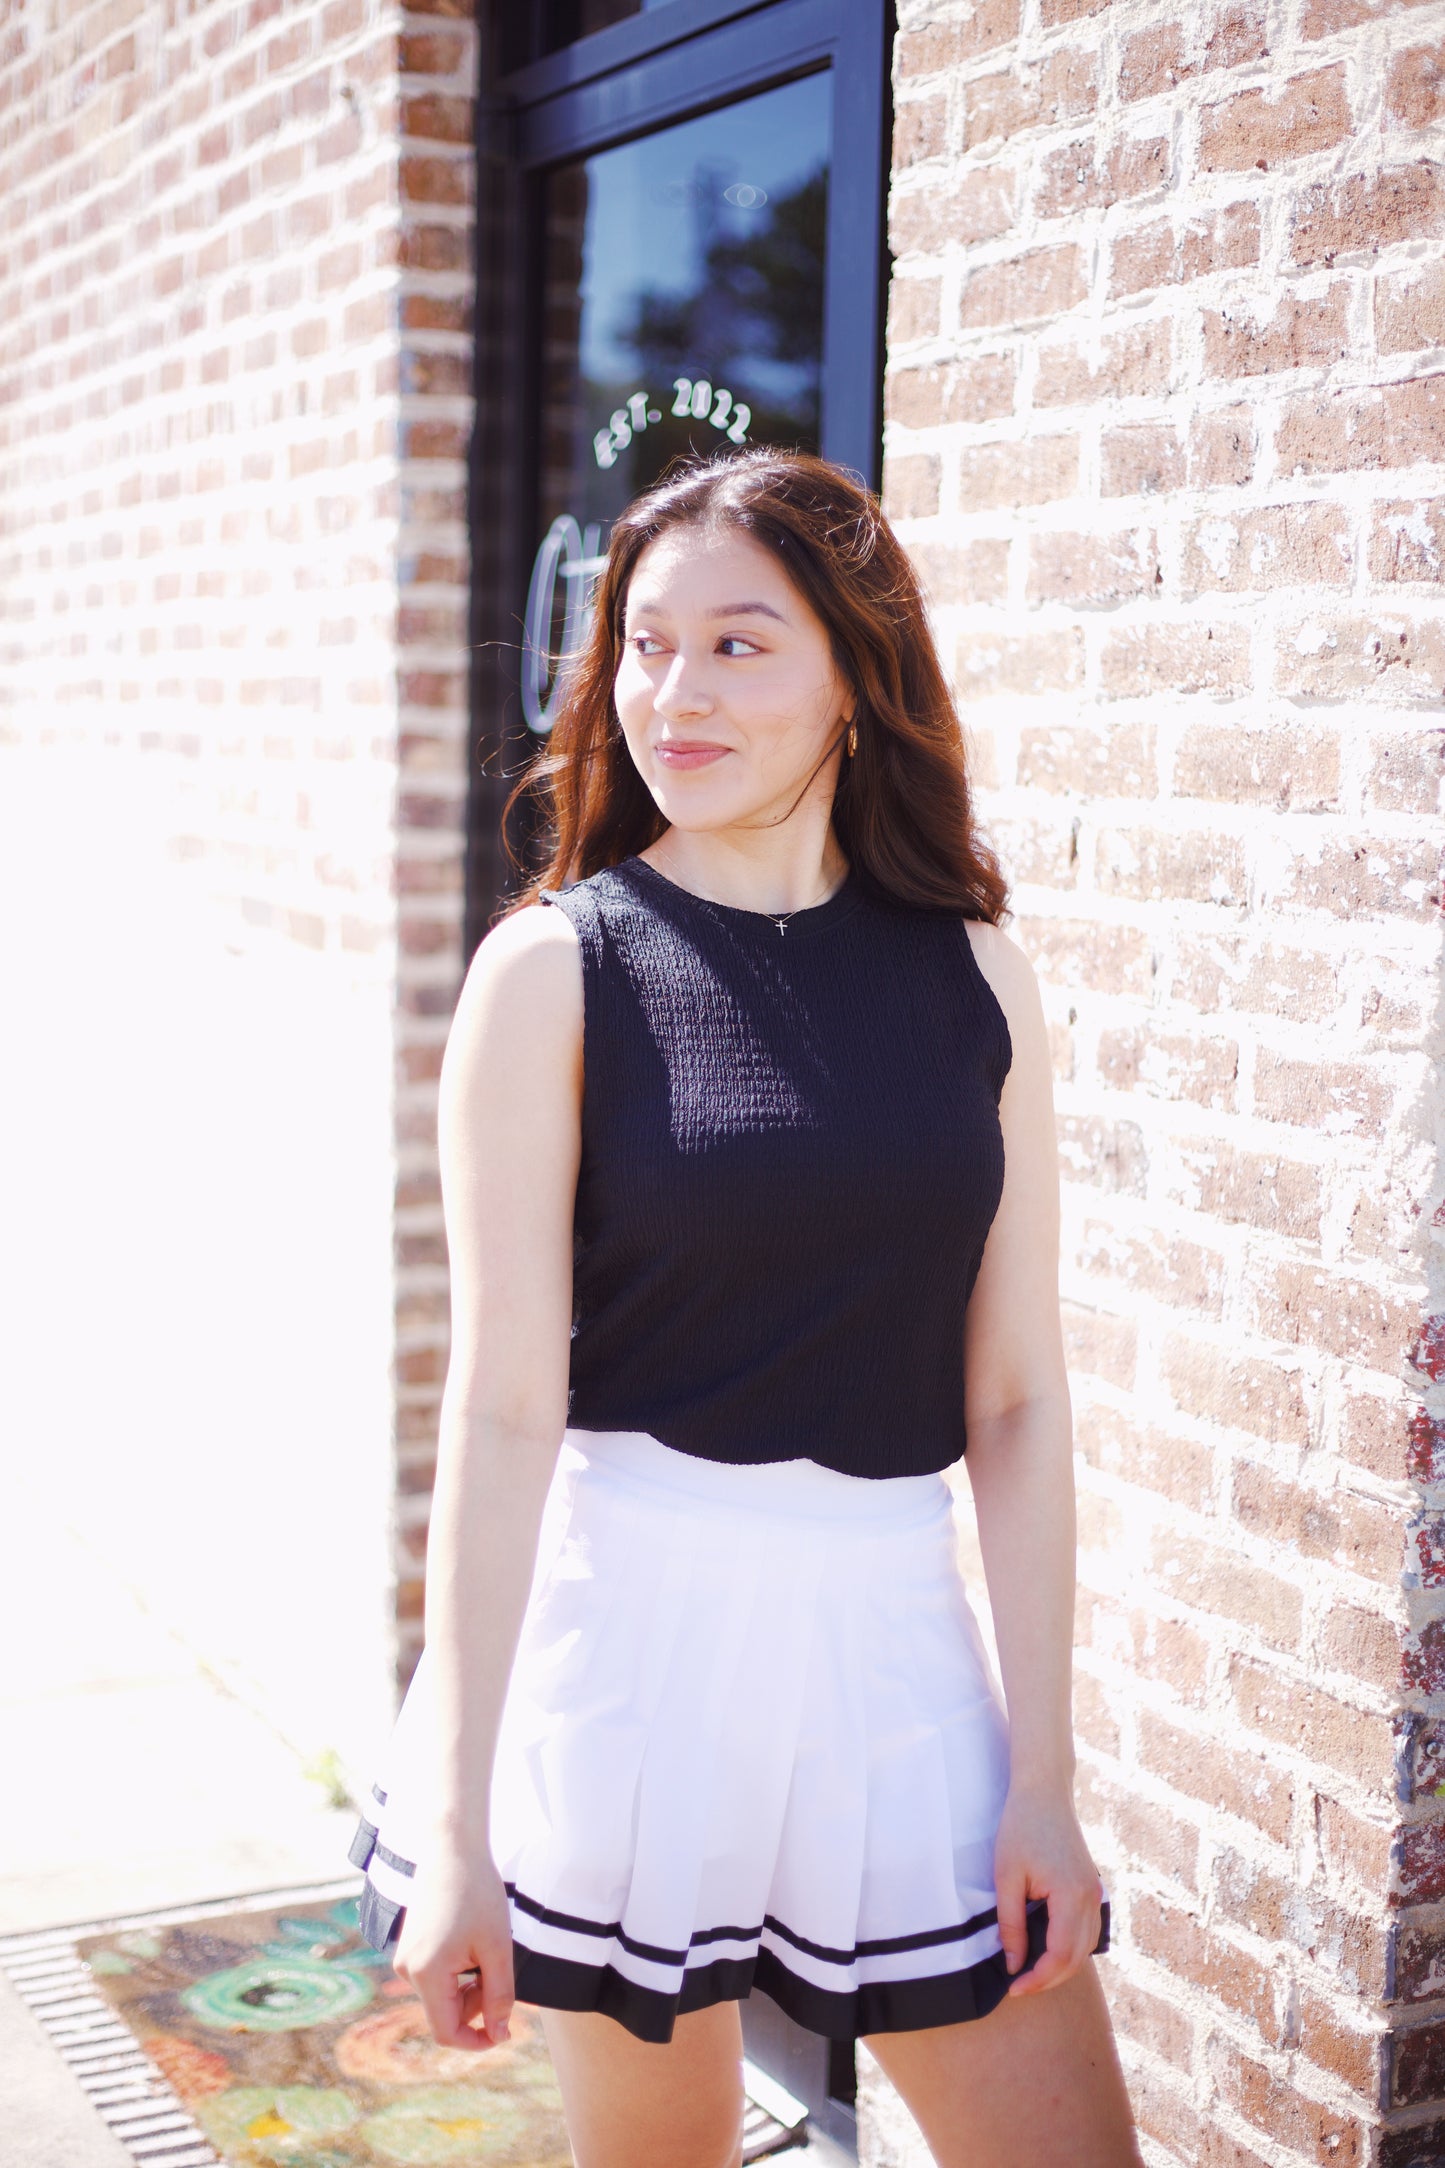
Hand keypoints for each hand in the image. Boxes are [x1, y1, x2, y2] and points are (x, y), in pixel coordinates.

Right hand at [393, 1842, 515, 2050]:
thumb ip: (500, 1996)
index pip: (446, 2032)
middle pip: (444, 2015)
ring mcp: (404, 1958)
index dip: (477, 2041)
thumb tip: (500, 2035)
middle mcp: (406, 1970)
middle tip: (500, 1974)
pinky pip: (434, 1978)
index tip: (505, 2033)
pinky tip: (471, 1946)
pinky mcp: (409, 1947)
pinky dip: (457, 1975)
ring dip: (468, 1989)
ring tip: (487, 1954)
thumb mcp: (498, 1947)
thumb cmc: (478, 1893)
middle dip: (476, 2007)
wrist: (452, 1848)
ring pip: (441, 1997)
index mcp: (426, 1974)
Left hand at [993, 1780, 1103, 1997]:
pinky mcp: (1091, 1887)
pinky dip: (1070, 1948)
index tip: (1012, 1987)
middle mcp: (1091, 1898)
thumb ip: (1011, 1924)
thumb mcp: (1006, 1876)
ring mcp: (1095, 1892)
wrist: (1044, 1790)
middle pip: (1076, 1958)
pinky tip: (1047, 1949)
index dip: (1037, 1979)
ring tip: (1030, 1972)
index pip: (1059, 1956)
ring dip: (1061, 1966)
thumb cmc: (1020, 1827)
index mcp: (1072, 1895)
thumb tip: (1014, 1964)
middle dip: (1048, 1979)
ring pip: (1085, 1947)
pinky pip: (1087, 1930)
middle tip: (1018, 1986)